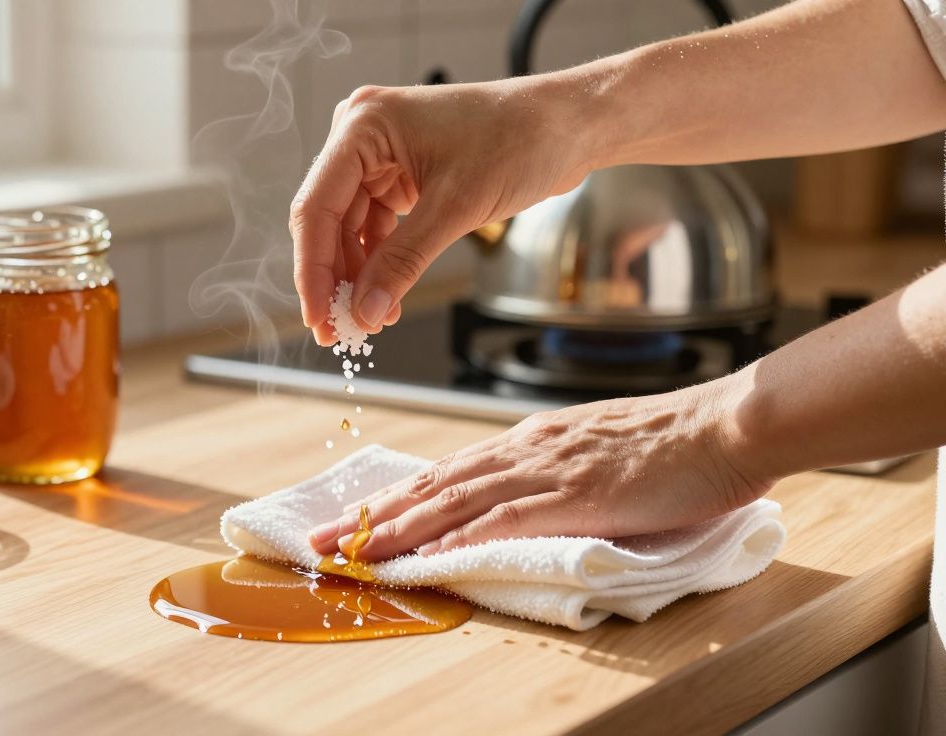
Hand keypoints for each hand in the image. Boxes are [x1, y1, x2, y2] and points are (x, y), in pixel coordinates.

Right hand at [290, 78, 595, 344]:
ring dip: (359, 276)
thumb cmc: (520, 141)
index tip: (319, 319)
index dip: (313, 270)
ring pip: (349, 229)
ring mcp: (380, 156)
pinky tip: (387, 298)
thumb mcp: (456, 207)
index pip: (317, 207)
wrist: (568, 127)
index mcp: (363, 124)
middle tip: (339, 332)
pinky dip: (380, 263)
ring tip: (372, 321)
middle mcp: (361, 136)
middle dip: (335, 278)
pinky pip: (375, 228)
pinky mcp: (401, 175)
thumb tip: (364, 313)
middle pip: (328, 220)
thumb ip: (403, 262)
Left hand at [307, 379, 773, 560]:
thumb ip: (555, 470)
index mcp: (531, 441)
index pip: (446, 472)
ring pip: (456, 500)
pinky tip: (432, 553)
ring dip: (399, 528)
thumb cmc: (671, 442)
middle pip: (434, 485)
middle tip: (324, 539)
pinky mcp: (577, 495)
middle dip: (373, 516)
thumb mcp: (596, 448)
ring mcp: (549, 471)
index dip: (396, 498)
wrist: (724, 425)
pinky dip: (463, 536)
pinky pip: (508, 518)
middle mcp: (526, 450)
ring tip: (355, 551)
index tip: (354, 519)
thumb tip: (519, 496)